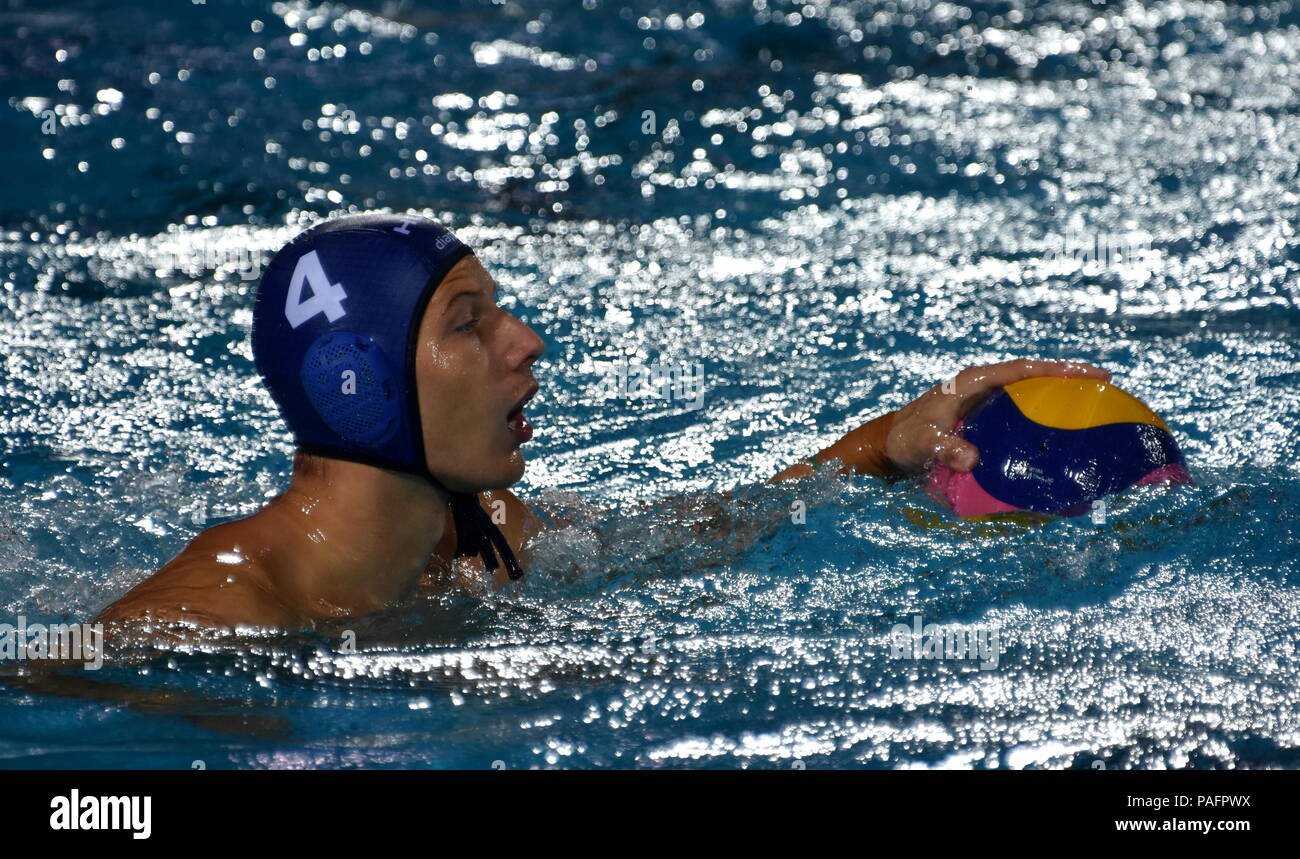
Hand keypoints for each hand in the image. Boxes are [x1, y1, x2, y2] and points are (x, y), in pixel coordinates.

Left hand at [884, 358, 1112, 474]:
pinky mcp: (987, 423)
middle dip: (1070, 380)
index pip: (1023, 370)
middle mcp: (984, 389)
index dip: (1058, 369)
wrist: (889, 447)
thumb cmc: (905, 439)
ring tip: (1097, 411)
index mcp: (973, 382)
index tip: (1092, 373)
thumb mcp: (922, 444)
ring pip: (1031, 398)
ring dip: (1061, 401)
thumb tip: (973, 459)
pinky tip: (1064, 441)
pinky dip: (1043, 423)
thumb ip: (945, 449)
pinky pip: (1021, 418)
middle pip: (1035, 379)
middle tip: (1108, 388)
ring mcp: (987, 405)